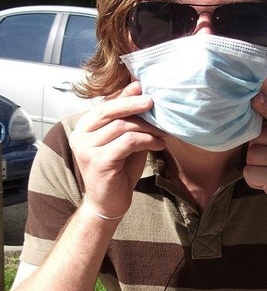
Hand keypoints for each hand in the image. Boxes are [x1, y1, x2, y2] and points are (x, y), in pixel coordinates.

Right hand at [69, 81, 167, 218]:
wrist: (108, 204)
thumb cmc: (117, 171)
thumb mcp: (123, 141)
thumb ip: (127, 122)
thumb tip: (141, 95)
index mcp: (83, 127)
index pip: (104, 105)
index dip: (123, 96)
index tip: (141, 86)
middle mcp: (80, 136)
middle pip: (109, 111)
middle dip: (133, 104)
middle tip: (153, 101)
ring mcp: (86, 149)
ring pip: (122, 127)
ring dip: (147, 127)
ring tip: (162, 131)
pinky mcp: (99, 161)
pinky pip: (128, 142)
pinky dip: (147, 140)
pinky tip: (159, 144)